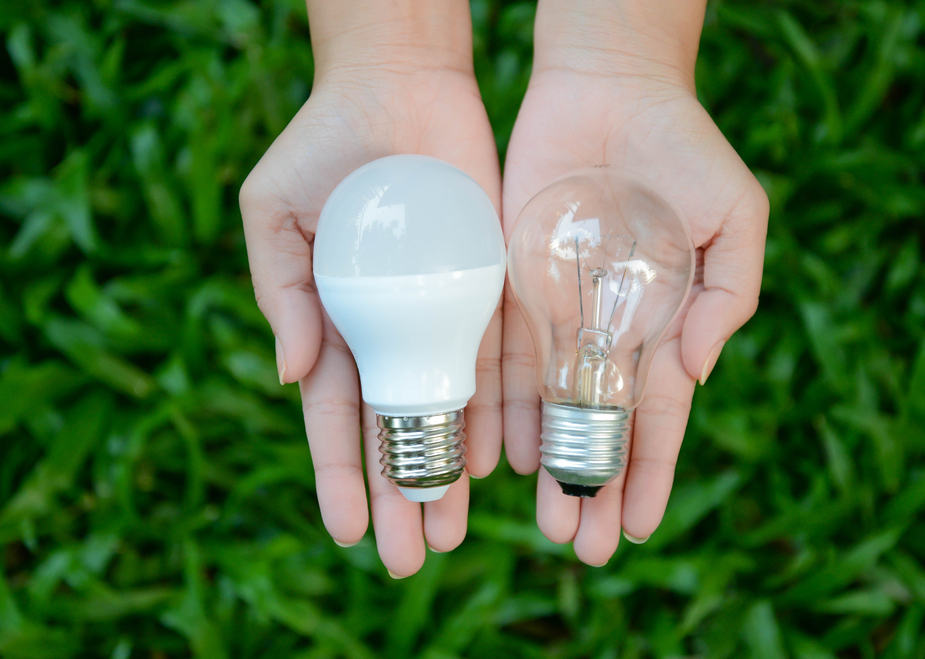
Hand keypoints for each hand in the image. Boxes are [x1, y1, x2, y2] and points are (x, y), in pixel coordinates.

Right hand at [239, 9, 502, 576]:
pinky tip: (503, 460)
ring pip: (451, 407)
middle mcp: (393, 330)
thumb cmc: (322, 146)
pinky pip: (499, 356)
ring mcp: (443, 312)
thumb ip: (280, 291)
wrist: (396, 86)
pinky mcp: (490, 287)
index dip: (341, 474)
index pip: (338, 415)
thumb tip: (292, 374)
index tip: (348, 530)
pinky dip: (501, 409)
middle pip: (398, 427)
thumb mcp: (274, 213)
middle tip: (413, 556)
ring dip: (453, 470)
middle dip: (403, 493)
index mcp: (336, 321)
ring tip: (457, 528)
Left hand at [501, 10, 768, 564]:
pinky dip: (504, 406)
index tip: (641, 528)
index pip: (656, 413)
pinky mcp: (511, 283)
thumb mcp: (734, 215)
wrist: (608, 86)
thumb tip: (695, 372)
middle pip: (600, 424)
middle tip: (586, 548)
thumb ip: (729, 295)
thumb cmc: (682, 145)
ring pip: (550, 404)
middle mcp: (607, 328)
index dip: (652, 470)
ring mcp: (558, 310)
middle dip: (597, 485)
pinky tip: (504, 456)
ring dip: (551, 465)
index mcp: (663, 321)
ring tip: (549, 522)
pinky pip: (504, 353)